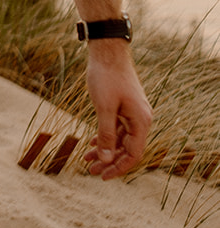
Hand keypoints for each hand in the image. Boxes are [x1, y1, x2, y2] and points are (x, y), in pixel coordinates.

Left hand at [82, 44, 151, 178]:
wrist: (107, 51)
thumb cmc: (106, 77)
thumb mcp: (104, 108)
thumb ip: (106, 134)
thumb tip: (106, 160)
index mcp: (141, 121)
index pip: (133, 154)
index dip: (118, 168)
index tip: (102, 176)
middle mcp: (141, 119)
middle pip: (127, 149)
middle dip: (109, 161)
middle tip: (90, 170)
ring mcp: (134, 112)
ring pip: (121, 139)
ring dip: (106, 150)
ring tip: (87, 159)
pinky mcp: (125, 106)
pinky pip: (118, 128)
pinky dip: (106, 136)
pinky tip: (93, 142)